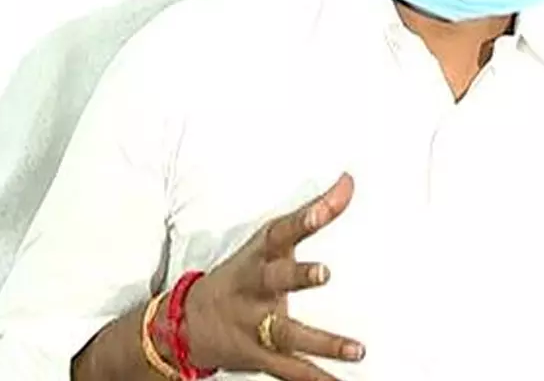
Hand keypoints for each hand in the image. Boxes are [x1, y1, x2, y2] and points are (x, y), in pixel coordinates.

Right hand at [181, 173, 363, 379]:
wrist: (187, 322)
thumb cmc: (242, 273)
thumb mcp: (271, 240)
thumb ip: (314, 211)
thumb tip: (349, 181)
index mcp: (258, 256)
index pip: (280, 233)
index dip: (302, 220)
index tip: (323, 210)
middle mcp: (254, 289)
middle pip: (272, 279)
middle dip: (296, 276)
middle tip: (325, 272)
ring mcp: (255, 325)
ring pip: (287, 333)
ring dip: (322, 342)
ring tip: (356, 349)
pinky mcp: (260, 356)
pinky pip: (291, 370)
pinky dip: (317, 379)